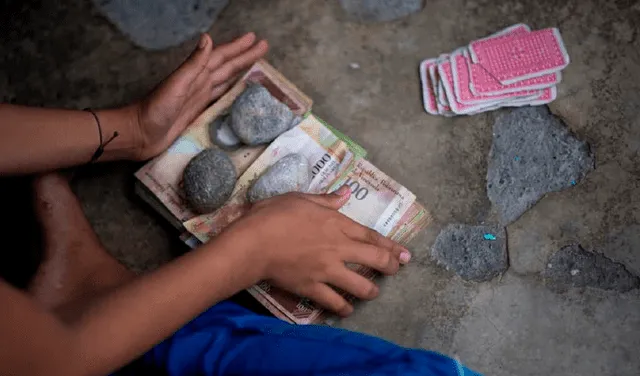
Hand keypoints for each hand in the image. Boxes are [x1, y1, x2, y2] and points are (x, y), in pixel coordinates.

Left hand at [129, 32, 267, 159]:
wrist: (139, 134)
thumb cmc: (154, 109)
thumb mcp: (176, 84)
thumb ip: (193, 64)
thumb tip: (208, 38)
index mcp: (195, 75)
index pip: (221, 57)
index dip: (238, 48)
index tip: (255, 39)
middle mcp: (199, 84)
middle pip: (227, 67)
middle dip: (244, 57)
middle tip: (263, 47)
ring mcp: (198, 98)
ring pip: (225, 80)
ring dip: (239, 71)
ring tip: (255, 65)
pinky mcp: (198, 113)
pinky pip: (220, 98)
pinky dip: (230, 92)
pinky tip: (237, 92)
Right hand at [220, 186, 411, 316]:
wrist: (254, 242)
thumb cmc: (274, 215)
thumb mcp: (301, 198)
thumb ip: (326, 199)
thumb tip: (345, 192)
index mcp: (337, 224)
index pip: (371, 237)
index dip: (391, 246)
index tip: (404, 253)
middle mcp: (338, 248)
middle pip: (375, 260)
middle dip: (391, 266)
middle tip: (397, 270)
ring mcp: (327, 270)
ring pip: (360, 285)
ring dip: (371, 290)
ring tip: (373, 293)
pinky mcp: (313, 287)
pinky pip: (335, 302)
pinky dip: (344, 308)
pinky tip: (348, 310)